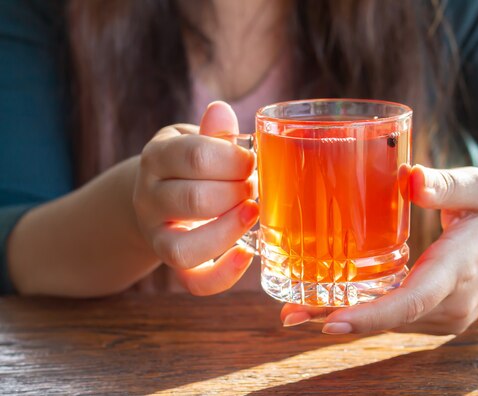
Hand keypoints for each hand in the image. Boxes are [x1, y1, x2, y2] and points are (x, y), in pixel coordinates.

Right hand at [133, 101, 257, 294]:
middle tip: (253, 187)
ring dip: (228, 231)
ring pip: (184, 247)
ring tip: (252, 213)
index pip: (194, 156)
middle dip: (236, 193)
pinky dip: (223, 276)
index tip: (252, 160)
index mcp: (157, 158)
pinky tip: (246, 255)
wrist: (159, 193)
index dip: (233, 159)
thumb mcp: (194, 140)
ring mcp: (156, 235)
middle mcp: (149, 198)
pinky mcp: (172, 263)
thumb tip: (221, 111)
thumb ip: (212, 134)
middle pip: (193, 200)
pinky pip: (193, 281)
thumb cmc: (190, 164)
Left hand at [281, 165, 477, 334]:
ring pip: (391, 324)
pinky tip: (331, 305)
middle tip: (291, 315)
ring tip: (298, 311)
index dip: (371, 315)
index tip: (330, 321)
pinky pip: (399, 319)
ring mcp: (448, 316)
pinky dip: (365, 315)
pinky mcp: (441, 317)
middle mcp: (453, 303)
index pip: (413, 300)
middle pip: (391, 319)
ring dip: (347, 319)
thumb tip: (408, 178)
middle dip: (340, 319)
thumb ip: (445, 185)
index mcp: (461, 269)